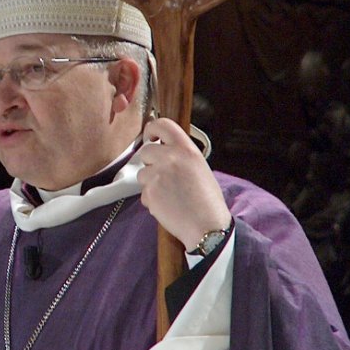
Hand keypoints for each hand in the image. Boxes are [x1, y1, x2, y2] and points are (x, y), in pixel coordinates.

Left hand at [137, 117, 231, 248]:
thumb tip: (163, 150)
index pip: (163, 125)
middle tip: (163, 176)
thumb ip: (181, 156)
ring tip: (170, 194)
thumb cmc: (207, 200)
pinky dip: (152, 200)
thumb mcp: (199, 167)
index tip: (149, 136)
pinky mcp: (149, 192)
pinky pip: (144, 193)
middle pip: (145, 151)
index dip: (152, 129)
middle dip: (150, 163)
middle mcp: (170, 158)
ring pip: (142, 174)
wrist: (206, 225)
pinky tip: (168, 205)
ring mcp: (157, 175)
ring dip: (150, 183)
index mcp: (186, 149)